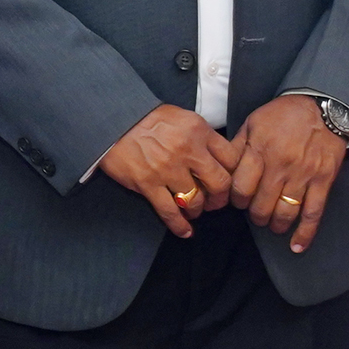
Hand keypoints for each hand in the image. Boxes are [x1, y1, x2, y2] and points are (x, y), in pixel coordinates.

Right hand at [98, 104, 239, 238]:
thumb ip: (202, 135)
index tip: (230, 181)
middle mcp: (188, 150)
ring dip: (197, 210)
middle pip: (220, 183)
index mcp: (199, 131)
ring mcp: (168, 169)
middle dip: (220, 198)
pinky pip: (169, 212)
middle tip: (215, 201)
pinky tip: (185, 232)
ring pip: (196, 201)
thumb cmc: (148, 118)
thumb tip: (218, 156)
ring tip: (194, 210)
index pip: (231, 158)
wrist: (113, 120)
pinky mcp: (148, 184)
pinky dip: (179, 226)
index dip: (234, 174)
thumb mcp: (183, 117)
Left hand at [231, 94, 346, 252]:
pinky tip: (297, 246)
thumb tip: (223, 169)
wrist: (323, 106)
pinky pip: (313, 212)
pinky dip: (305, 233)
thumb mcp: (253, 122)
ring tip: (272, 223)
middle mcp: (280, 166)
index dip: (237, 200)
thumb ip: (238, 147)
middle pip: (261, 205)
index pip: (241, 188)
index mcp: (260, 150)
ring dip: (275, 224)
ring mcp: (303, 175)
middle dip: (255, 214)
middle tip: (256, 212)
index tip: (239, 200)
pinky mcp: (323, 181)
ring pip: (284, 212)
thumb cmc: (284, 115)